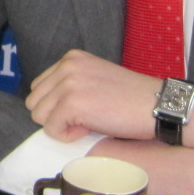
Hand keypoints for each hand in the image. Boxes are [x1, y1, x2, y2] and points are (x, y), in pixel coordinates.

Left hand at [26, 49, 159, 141]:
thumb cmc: (131, 99)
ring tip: (87, 123)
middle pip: (35, 101)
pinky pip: (52, 129)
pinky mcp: (72, 103)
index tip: (83, 110)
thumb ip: (71, 85)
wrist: (158, 105)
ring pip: (38, 115)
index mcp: (71, 58)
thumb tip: (47, 107)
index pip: (40, 87)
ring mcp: (68, 83)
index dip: (57, 106)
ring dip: (60, 125)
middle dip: (54, 116)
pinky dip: (68, 136)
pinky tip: (90, 129)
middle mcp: (66, 66)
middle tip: (84, 119)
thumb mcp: (95, 80)